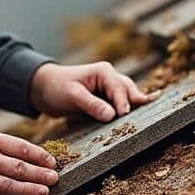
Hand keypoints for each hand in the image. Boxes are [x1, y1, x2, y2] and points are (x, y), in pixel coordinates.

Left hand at [28, 61, 152, 121]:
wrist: (44, 89)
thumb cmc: (57, 88)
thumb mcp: (73, 96)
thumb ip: (92, 105)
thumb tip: (111, 116)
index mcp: (104, 72)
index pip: (119, 88)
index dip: (123, 102)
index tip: (124, 115)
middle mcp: (111, 78)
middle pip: (130, 91)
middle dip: (138, 102)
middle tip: (150, 116)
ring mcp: (110, 90)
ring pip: (128, 98)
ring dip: (134, 108)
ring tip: (148, 119)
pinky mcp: (107, 100)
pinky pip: (121, 106)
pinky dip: (126, 113)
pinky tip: (135, 122)